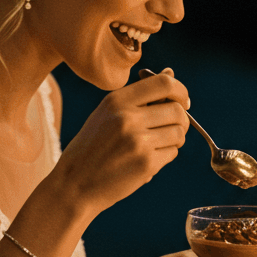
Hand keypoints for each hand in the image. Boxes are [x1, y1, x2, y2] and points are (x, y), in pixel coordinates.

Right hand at [56, 69, 189, 215]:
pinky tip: (148, 159)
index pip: (164, 84)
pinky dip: (166, 155)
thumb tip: (171, 72)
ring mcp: (138, 141)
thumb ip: (139, 94)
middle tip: (173, 128)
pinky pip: (172, 153)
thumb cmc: (92, 147)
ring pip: (179, 133)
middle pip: (177, 110)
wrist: (74, 183)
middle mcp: (128, 118)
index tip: (182, 101)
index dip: (180, 91)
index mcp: (117, 100)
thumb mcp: (107, 113)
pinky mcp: (146, 164)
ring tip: (158, 144)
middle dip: (181, 120)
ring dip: (175, 139)